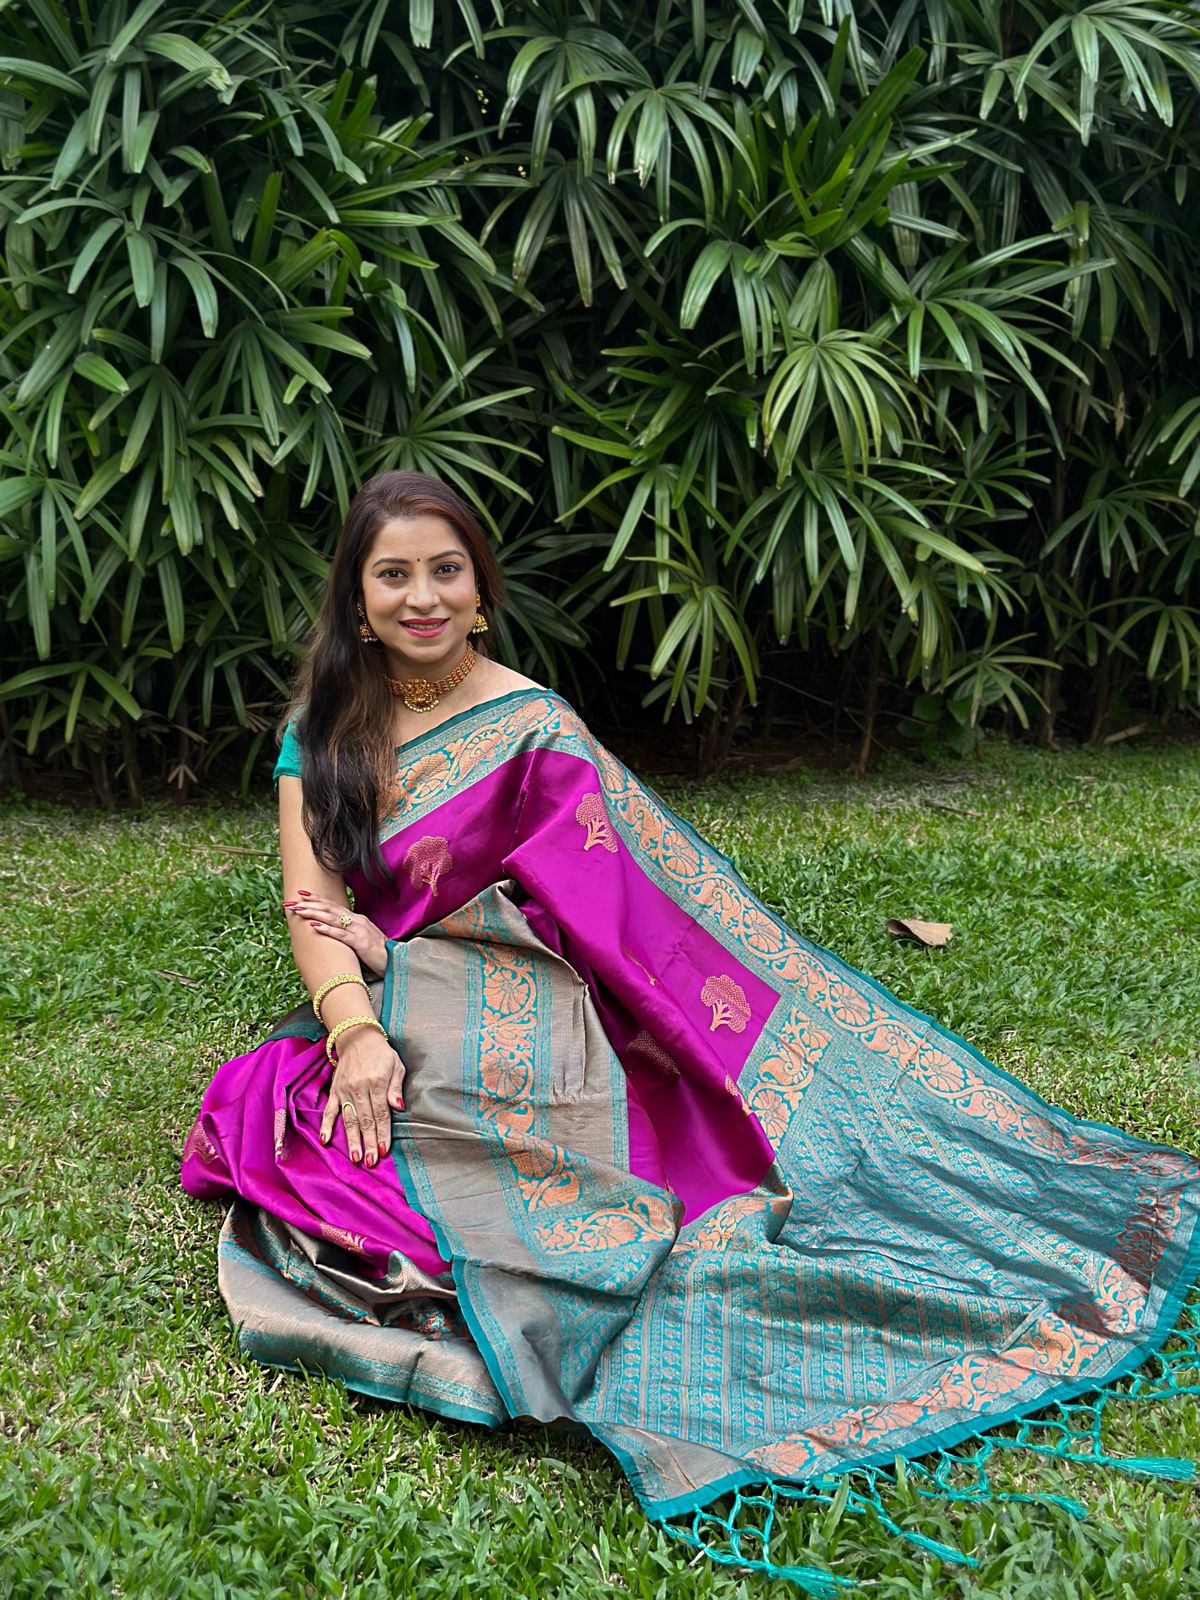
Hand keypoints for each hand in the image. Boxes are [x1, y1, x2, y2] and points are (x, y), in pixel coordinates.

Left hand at [284, 890, 387, 976]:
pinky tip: (314, 926)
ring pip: (332, 918)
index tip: (301, 894)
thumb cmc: (378, 953)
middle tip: (292, 900)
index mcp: (357, 919)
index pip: (333, 906)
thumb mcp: (362, 938)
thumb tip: (332, 930)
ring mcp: (359, 931)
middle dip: (309, 904)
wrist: (396, 961)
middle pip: (329, 909)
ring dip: (313, 913)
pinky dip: (327, 929)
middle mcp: (357, 921)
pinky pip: (340, 935)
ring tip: (298, 909)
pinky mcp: (360, 943)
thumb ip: (348, 932)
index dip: (316, 899)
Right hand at [319, 1027, 406, 1164]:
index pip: (381, 1113)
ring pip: (348, 1119)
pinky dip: (325, 1125)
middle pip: (365, 1120)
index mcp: (377, 1082)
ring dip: (351, 1139)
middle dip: (368, 1142)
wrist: (357, 1037)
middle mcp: (360, 1088)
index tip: (383, 1150)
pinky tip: (324, 1140)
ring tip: (355, 1157)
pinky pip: (329, 1110)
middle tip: (370, 1161)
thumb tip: (399, 1107)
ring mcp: (345, 1090)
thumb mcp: (396, 1065)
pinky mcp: (335, 1090)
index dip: (382, 1133)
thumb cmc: (381, 1054)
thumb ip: (396, 1087)